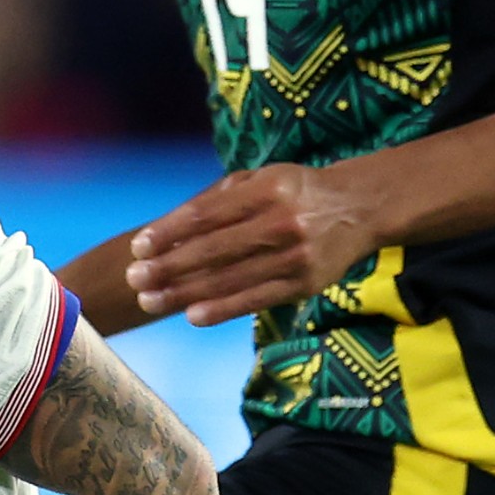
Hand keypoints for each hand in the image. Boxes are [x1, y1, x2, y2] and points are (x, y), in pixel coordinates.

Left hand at [124, 163, 379, 326]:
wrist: (360, 208)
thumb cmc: (296, 192)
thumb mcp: (262, 180)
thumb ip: (218, 199)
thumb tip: (165, 229)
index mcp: (268, 189)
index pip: (207, 214)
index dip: (169, 232)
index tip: (138, 248)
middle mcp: (283, 221)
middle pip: (213, 249)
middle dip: (168, 267)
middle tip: (134, 279)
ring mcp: (296, 257)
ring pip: (230, 279)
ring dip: (184, 292)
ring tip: (150, 300)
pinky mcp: (305, 285)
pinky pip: (255, 300)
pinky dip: (221, 309)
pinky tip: (191, 315)